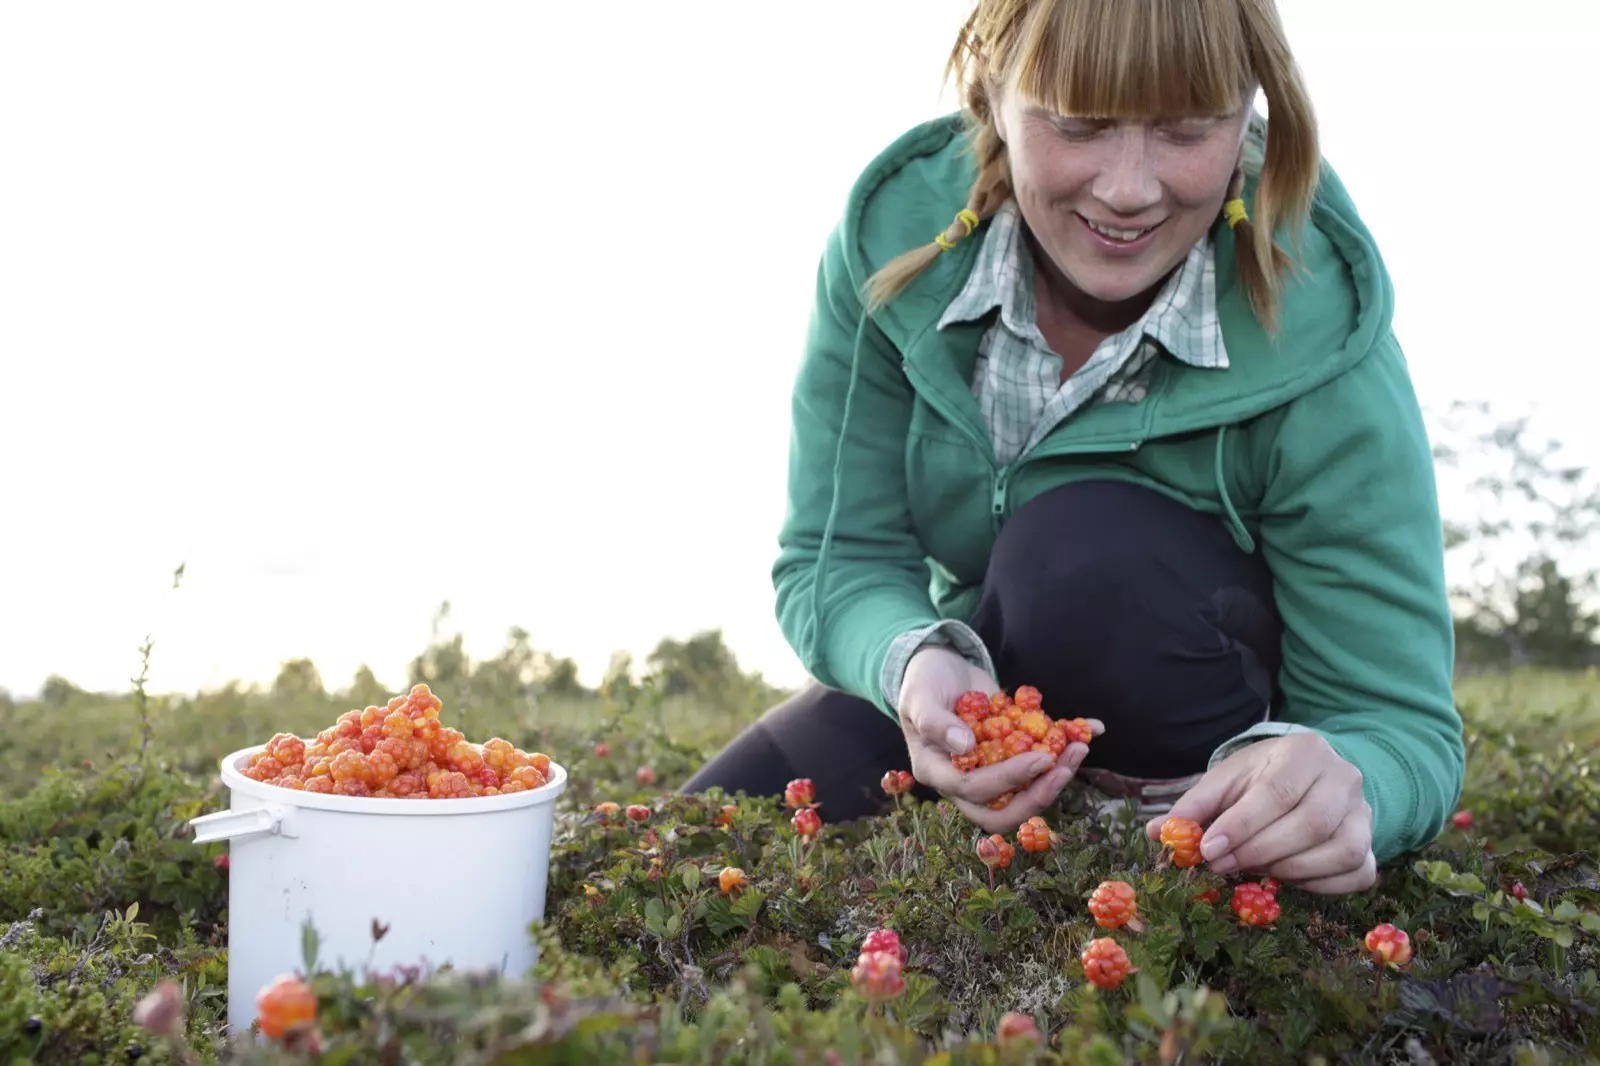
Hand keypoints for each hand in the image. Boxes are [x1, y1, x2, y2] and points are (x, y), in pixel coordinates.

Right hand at [897, 647, 1099, 834]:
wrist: (939, 667)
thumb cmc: (923, 683)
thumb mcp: (921, 696)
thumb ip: (935, 721)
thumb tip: (965, 746)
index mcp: (938, 771)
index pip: (974, 790)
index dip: (1009, 780)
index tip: (1039, 758)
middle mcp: (966, 780)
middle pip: (1003, 811)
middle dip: (1038, 796)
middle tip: (1063, 770)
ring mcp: (991, 770)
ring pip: (1026, 792)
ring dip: (1057, 776)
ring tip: (1080, 747)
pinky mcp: (1012, 754)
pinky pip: (1042, 761)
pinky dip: (1067, 744)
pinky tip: (1091, 727)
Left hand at [1143, 732, 1375, 893]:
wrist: (1307, 775)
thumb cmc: (1260, 778)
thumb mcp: (1225, 780)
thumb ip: (1193, 806)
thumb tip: (1157, 834)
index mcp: (1305, 752)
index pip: (1278, 791)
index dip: (1242, 825)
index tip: (1208, 849)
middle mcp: (1344, 779)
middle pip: (1311, 823)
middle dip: (1260, 851)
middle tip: (1221, 865)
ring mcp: (1365, 814)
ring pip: (1340, 851)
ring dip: (1289, 870)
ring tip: (1251, 869)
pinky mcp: (1372, 845)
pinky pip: (1357, 873)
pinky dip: (1320, 885)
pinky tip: (1285, 879)